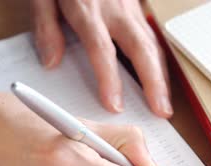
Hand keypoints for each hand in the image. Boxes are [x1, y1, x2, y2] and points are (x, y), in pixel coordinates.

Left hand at [31, 0, 171, 116]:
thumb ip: (45, 28)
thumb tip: (51, 62)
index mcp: (88, 9)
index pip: (102, 48)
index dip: (109, 79)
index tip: (115, 104)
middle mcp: (114, 9)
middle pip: (139, 48)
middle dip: (153, 82)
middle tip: (160, 111)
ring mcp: (128, 6)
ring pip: (151, 43)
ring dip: (161, 75)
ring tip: (165, 104)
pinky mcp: (135, 5)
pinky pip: (150, 35)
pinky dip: (158, 60)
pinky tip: (160, 77)